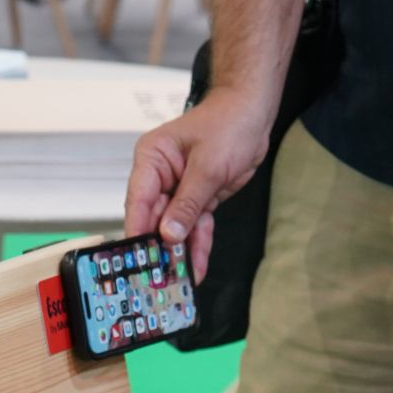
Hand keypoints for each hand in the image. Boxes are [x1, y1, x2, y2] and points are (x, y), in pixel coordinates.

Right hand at [124, 88, 272, 281]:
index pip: (138, 201)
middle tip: (159, 278)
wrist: (254, 112)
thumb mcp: (208, 166)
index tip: (138, 258)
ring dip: (179, 252)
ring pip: (175, 227)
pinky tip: (197, 267)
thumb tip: (168, 235)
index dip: (138, 231)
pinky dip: (197, 245)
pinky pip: (195, 225)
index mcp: (152, 159)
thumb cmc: (229, 123)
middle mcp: (160, 175)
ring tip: (179, 280)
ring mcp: (178, 188)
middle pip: (153, 218)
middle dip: (158, 247)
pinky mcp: (198, 197)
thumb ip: (188, 203)